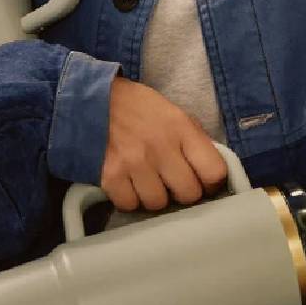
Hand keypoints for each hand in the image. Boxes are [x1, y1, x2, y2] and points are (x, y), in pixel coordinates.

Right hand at [100, 75, 227, 211]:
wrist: (91, 99)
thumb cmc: (137, 107)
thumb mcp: (173, 113)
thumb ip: (193, 140)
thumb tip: (210, 173)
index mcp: (181, 128)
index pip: (214, 171)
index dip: (211, 181)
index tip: (202, 180)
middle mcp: (161, 147)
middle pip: (189, 194)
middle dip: (182, 191)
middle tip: (171, 182)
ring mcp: (134, 163)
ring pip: (158, 203)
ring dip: (153, 196)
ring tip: (146, 180)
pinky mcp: (110, 176)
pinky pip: (130, 204)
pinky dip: (129, 198)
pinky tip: (127, 182)